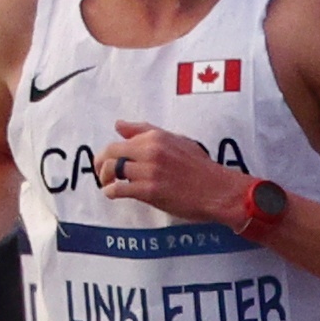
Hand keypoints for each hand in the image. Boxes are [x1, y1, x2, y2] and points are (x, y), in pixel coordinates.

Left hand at [97, 118, 244, 223]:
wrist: (219, 191)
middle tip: (103, 175)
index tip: (110, 161)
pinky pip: (119, 188)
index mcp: (156, 137)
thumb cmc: (201, 168)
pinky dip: (111, 191)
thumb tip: (119, 125)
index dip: (110, 152)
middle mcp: (151, 150)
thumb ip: (147, 132)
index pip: (121, 140)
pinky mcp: (150, 190)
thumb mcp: (177, 141)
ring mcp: (149, 170)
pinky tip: (113, 194)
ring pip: (112, 169)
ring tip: (108, 185)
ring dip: (105, 179)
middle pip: (110, 152)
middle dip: (101, 164)